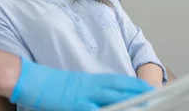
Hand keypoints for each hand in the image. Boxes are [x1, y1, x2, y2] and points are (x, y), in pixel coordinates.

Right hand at [11, 58, 152, 110]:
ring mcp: (84, 96)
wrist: (33, 80)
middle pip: (120, 89)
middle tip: (155, 97)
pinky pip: (95, 110)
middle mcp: (91, 86)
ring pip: (112, 99)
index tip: (149, 89)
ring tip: (143, 106)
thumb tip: (105, 99)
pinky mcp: (76, 105)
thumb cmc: (51, 85)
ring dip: (128, 103)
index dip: (134, 85)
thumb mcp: (74, 85)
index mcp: (91, 80)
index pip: (118, 81)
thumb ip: (90, 91)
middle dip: (138, 93)